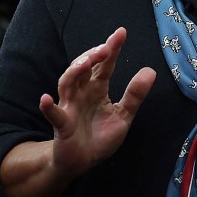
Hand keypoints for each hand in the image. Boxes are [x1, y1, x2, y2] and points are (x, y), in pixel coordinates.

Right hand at [39, 27, 156, 178]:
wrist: (82, 163)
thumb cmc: (100, 136)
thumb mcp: (123, 116)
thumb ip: (135, 95)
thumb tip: (150, 71)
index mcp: (97, 89)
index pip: (104, 65)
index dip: (112, 49)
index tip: (121, 33)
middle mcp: (81, 93)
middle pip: (83, 68)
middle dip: (93, 56)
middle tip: (106, 47)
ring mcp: (69, 107)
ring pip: (67, 83)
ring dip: (74, 71)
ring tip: (85, 62)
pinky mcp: (62, 125)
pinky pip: (54, 114)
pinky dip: (48, 107)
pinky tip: (45, 99)